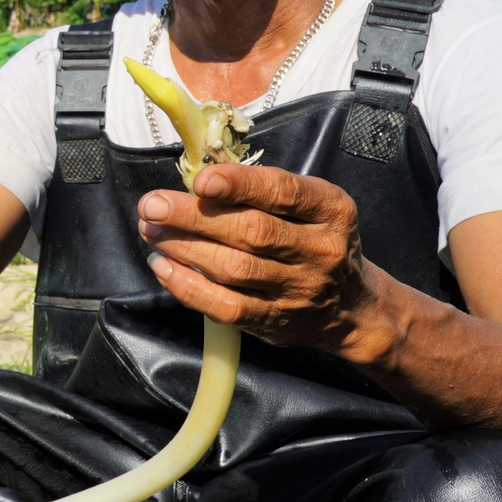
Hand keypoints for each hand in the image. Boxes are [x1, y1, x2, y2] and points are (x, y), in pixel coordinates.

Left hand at [139, 162, 379, 357]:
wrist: (351, 306)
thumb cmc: (312, 239)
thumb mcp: (309, 206)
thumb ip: (262, 191)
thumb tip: (195, 180)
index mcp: (331, 210)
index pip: (284, 192)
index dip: (239, 185)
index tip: (200, 180)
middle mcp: (320, 250)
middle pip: (251, 231)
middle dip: (194, 216)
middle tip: (151, 205)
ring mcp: (299, 290)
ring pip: (234, 268)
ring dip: (183, 247)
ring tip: (150, 230)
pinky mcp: (276, 321)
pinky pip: (226, 306)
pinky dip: (188, 286)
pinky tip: (163, 266)